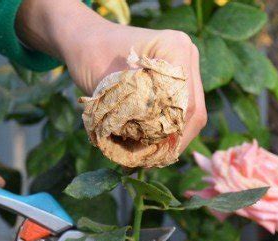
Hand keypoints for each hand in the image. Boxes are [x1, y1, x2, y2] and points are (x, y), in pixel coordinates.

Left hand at [17, 0, 205, 154]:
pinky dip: (164, 132)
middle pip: (193, 112)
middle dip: (172, 141)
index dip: (171, 134)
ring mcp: (183, 69)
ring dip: (169, 139)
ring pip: (189, 117)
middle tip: (149, 162)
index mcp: (174, 48)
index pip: (185, 103)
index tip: (150, 155)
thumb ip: (132, 114)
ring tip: (147, 158)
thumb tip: (149, 150)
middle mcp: (186, 57)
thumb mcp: (108, 86)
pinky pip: (178, 112)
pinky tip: (147, 146)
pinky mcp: (175, 82)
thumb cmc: (90, 55)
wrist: (84, 40)